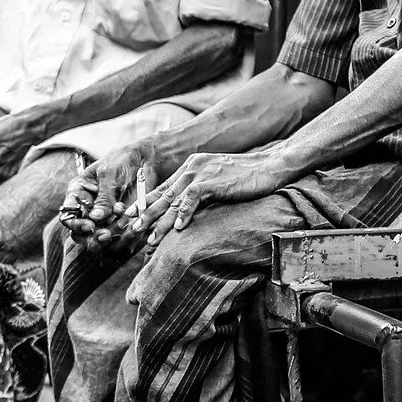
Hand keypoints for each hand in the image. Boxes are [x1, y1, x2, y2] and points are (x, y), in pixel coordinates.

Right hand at [58, 144, 158, 252]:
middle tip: (106, 235)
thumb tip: (95, 218)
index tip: (90, 226)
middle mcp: (87, 209)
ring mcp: (103, 218)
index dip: (75, 224)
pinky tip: (132, 223)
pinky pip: (116, 238)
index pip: (67, 216)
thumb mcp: (110, 174)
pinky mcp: (118, 223)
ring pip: (97, 240)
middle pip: (79, 234)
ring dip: (110, 236)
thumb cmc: (122, 161)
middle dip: (91, 237)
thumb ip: (103, 197)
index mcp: (78, 193)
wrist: (145, 161)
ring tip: (123, 222)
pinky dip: (123, 235)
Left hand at [135, 146, 304, 250]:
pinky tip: (179, 229)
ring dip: (160, 220)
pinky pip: (192, 198)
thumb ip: (201, 191)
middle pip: (163, 194)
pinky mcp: (213, 180)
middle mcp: (192, 167)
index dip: (146, 203)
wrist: (269, 165)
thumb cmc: (246, 176)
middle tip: (132, 230)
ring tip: (150, 237)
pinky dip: (184, 214)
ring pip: (173, 199)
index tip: (132, 217)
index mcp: (191, 166)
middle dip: (146, 213)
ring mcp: (201, 173)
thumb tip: (187, 211)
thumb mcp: (217, 180)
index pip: (163, 187)